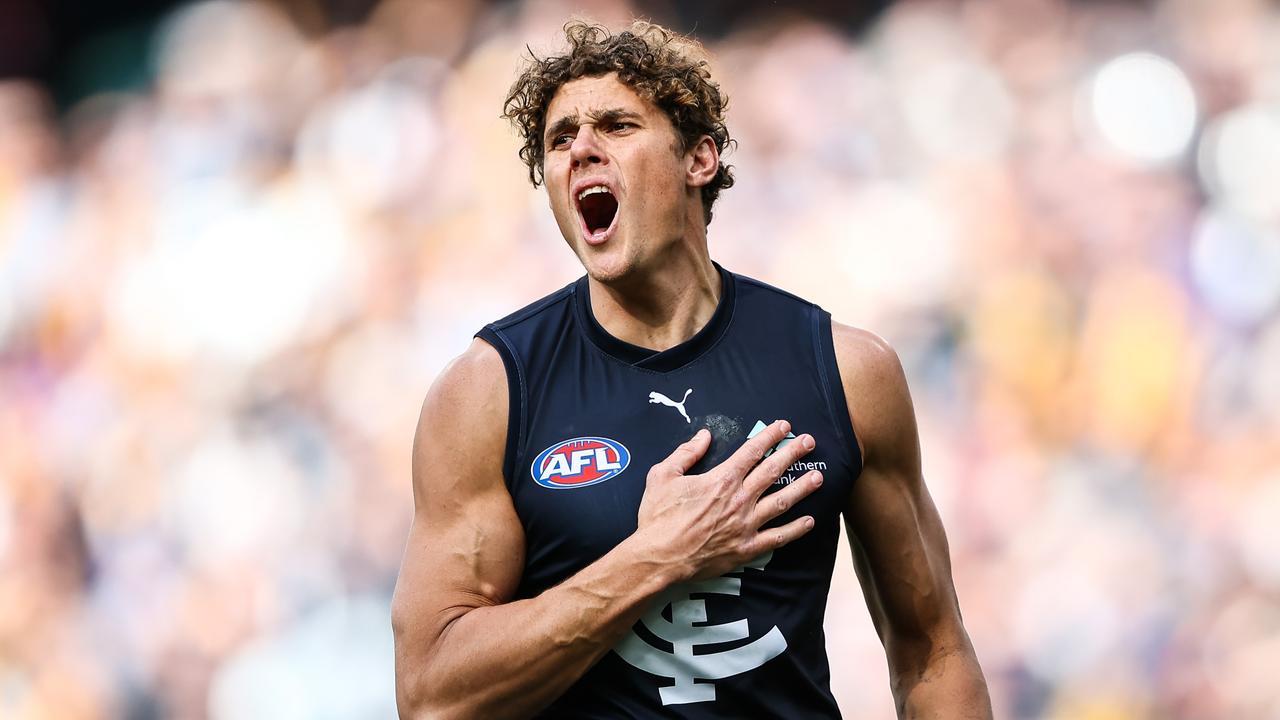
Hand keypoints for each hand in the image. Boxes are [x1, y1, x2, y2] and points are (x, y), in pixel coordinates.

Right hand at [636, 420, 823, 580]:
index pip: (752, 451)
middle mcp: (739, 499)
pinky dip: (795, 530)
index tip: (785, 426)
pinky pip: (778, 538)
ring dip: (802, 488)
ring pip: (782, 502)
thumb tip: (704, 436)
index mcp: (721, 479)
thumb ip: (686, 453)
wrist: (659, 558)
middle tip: (809, 442)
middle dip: (793, 453)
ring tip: (818, 477)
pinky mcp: (747, 548)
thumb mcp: (663, 475)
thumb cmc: (658, 517)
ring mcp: (746, 525)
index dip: (770, 436)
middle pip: (773, 471)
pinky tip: (809, 521)